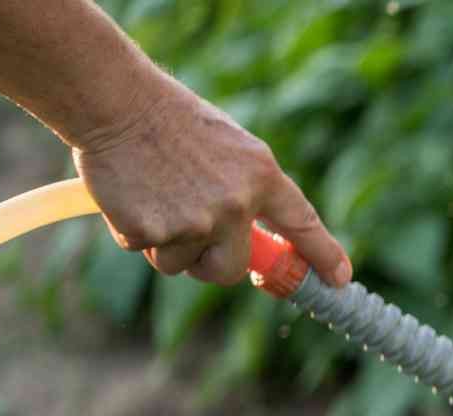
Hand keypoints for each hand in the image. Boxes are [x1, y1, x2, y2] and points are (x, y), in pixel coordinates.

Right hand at [73, 71, 348, 287]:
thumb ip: (249, 191)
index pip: (301, 223)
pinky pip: (148, 251)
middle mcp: (234, 205)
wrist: (114, 101)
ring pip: (182, 265)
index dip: (321, 255)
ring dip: (167, 244)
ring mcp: (194, 222)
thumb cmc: (170, 120)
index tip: (338, 279)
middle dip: (211, 262)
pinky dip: (135, 231)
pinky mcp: (152, 232)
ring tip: (155, 195)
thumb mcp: (231, 148)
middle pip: (230, 270)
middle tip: (191, 232)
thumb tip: (255, 241)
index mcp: (260, 177)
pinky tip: (132, 194)